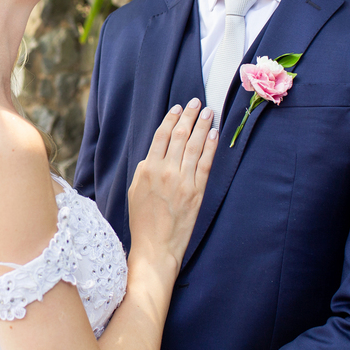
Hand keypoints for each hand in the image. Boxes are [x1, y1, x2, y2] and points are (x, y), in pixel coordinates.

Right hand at [127, 97, 216, 268]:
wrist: (155, 247)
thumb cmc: (143, 222)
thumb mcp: (135, 191)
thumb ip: (145, 171)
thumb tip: (155, 156)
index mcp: (146, 169)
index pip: (161, 136)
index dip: (171, 119)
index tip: (178, 108)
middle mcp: (164, 171)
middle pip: (179, 136)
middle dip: (189, 116)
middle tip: (197, 102)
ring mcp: (182, 180)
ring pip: (194, 145)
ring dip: (202, 126)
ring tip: (208, 112)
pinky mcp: (197, 191)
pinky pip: (206, 163)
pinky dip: (211, 146)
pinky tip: (214, 134)